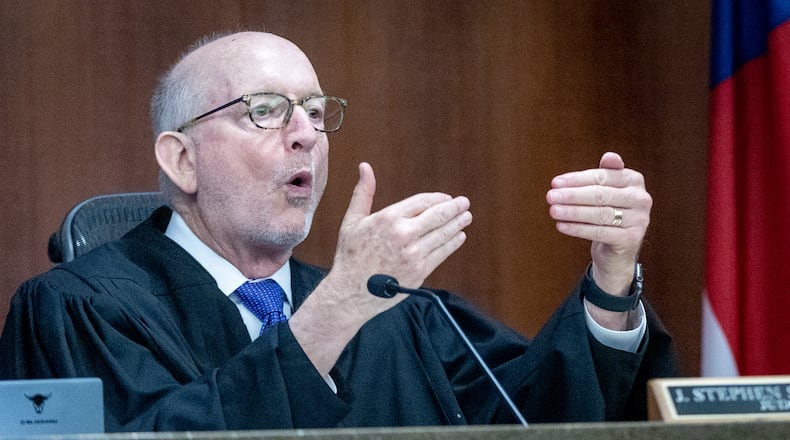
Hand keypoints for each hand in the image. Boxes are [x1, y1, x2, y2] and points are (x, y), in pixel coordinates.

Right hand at [332, 162, 471, 295]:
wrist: (350, 292)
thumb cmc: (350, 255)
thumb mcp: (353, 220)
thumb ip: (363, 192)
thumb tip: (365, 166)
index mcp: (388, 218)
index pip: (422, 202)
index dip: (438, 199)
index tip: (447, 198)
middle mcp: (404, 234)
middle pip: (438, 216)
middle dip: (454, 208)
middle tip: (464, 203)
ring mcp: (414, 254)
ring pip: (443, 234)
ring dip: (457, 224)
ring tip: (466, 217)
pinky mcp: (420, 271)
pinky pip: (442, 253)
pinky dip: (453, 243)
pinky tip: (459, 237)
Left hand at [546, 152, 651, 296]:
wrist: (617, 247)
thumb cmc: (608, 212)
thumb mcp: (606, 190)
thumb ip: (604, 173)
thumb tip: (609, 156)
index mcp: (634, 180)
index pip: (602, 176)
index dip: (576, 179)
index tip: (555, 183)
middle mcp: (641, 199)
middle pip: (600, 195)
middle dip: (572, 195)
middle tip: (550, 196)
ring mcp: (639, 220)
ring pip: (600, 214)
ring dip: (572, 212)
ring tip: (553, 210)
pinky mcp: (631, 239)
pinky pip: (600, 232)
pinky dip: (578, 228)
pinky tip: (561, 226)